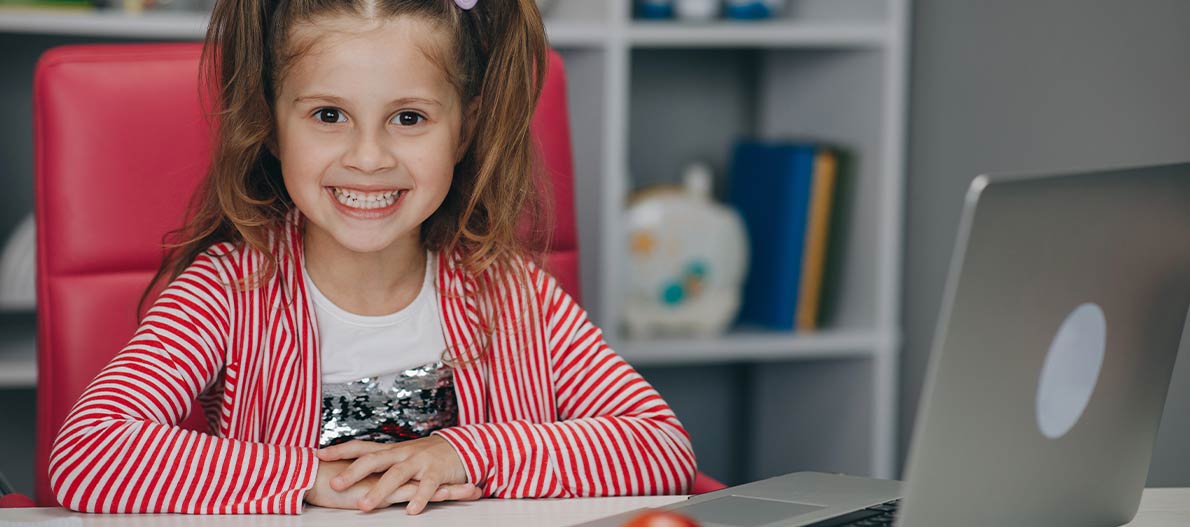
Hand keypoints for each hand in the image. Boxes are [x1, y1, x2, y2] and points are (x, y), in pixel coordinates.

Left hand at [316, 437, 471, 513]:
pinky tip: (411, 510)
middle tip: (335, 485)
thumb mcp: (400, 455)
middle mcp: (401, 454)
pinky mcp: (437, 472)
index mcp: (390, 450)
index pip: (361, 447)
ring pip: (396, 475)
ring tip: (364, 506)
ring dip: (380, 491)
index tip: (320, 455)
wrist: (461, 446)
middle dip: (353, 472)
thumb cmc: (426, 455)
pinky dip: (420, 498)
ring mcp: (419, 462)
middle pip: (374, 460)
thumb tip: (350, 467)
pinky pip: (428, 486)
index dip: (340, 450)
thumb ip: (380, 461)